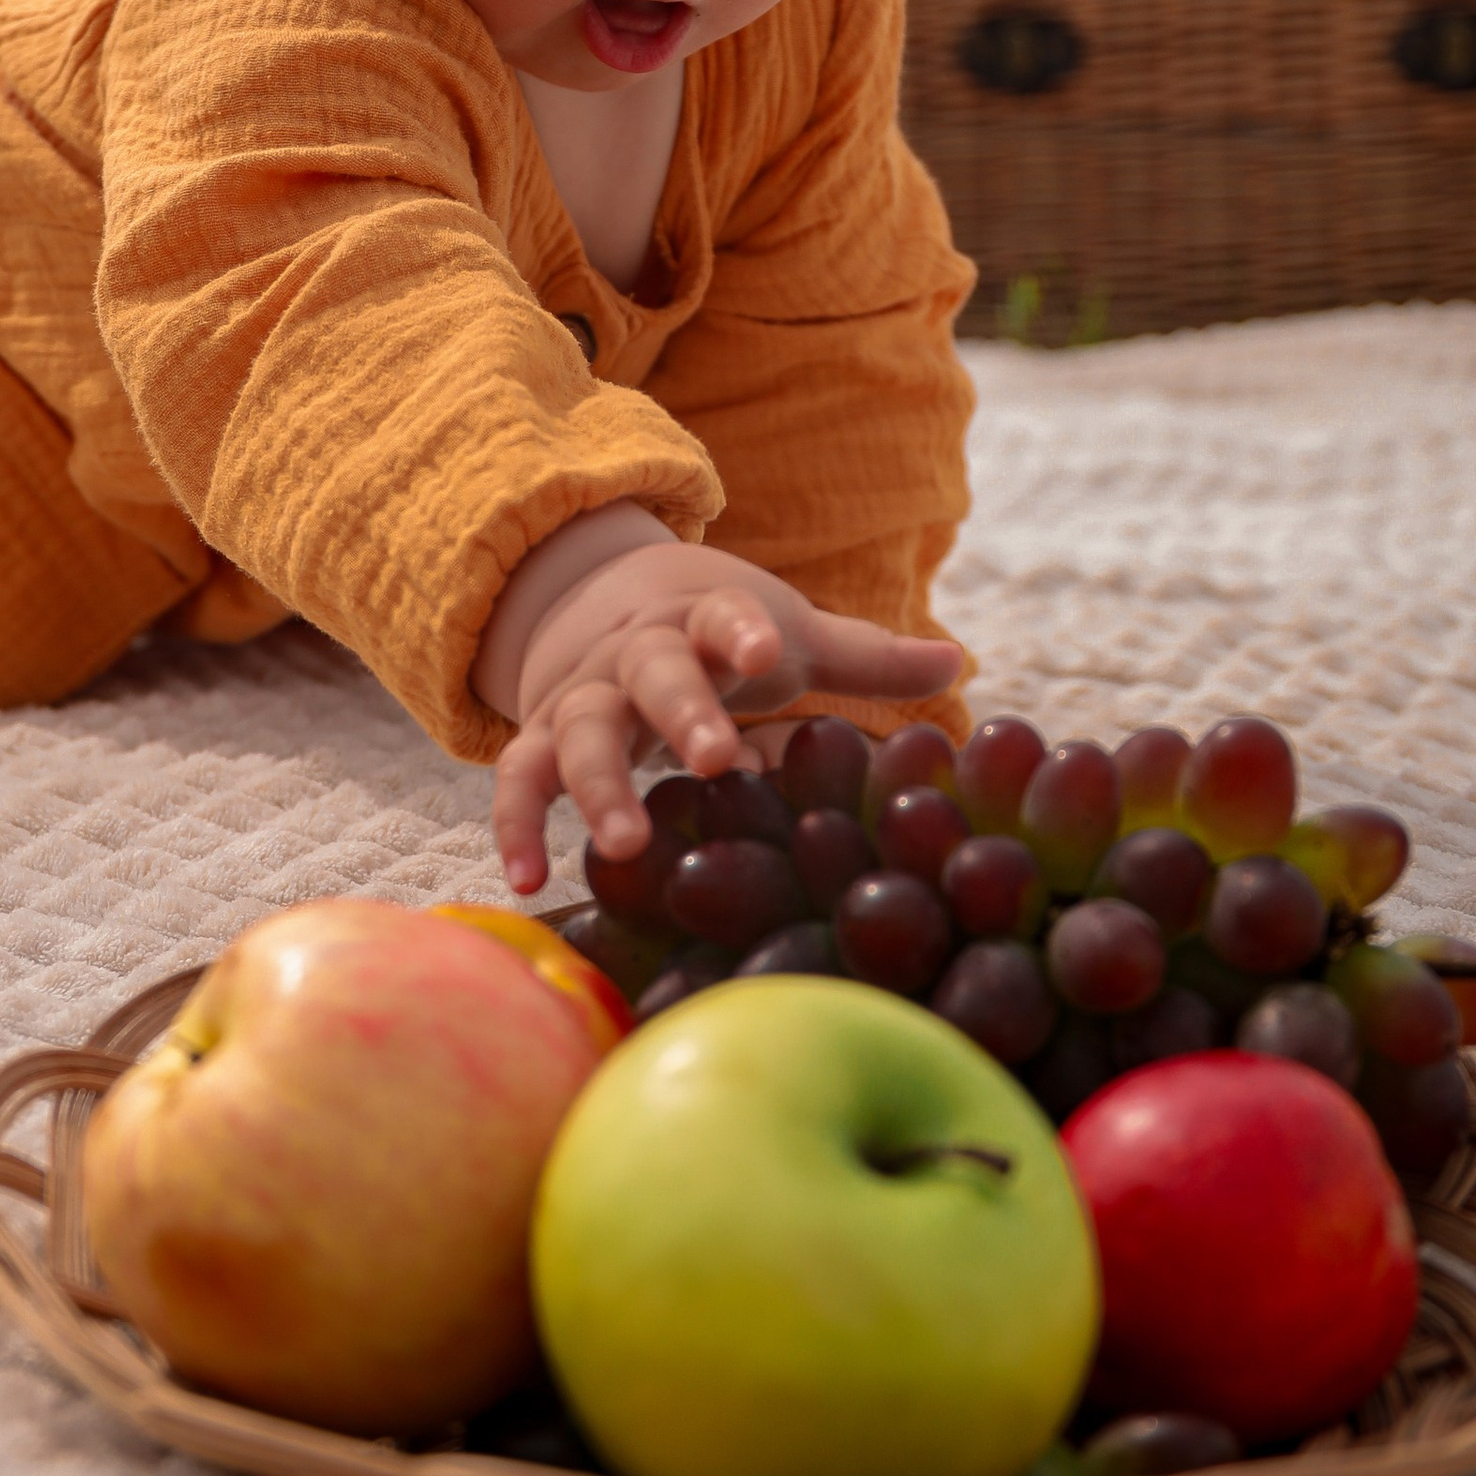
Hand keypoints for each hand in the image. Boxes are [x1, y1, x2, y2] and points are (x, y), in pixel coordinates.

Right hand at [484, 535, 962, 897]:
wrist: (602, 597)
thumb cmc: (721, 635)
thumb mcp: (785, 635)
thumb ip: (864, 657)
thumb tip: (959, 660)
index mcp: (706, 622)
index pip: (725, 616)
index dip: (743, 632)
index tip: (764, 653)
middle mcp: (638, 655)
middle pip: (652, 674)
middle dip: (681, 712)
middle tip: (713, 757)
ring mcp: (584, 696)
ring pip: (579, 731)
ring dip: (598, 784)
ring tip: (625, 843)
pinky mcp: (543, 739)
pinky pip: (519, 779)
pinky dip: (516, 824)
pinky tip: (527, 878)